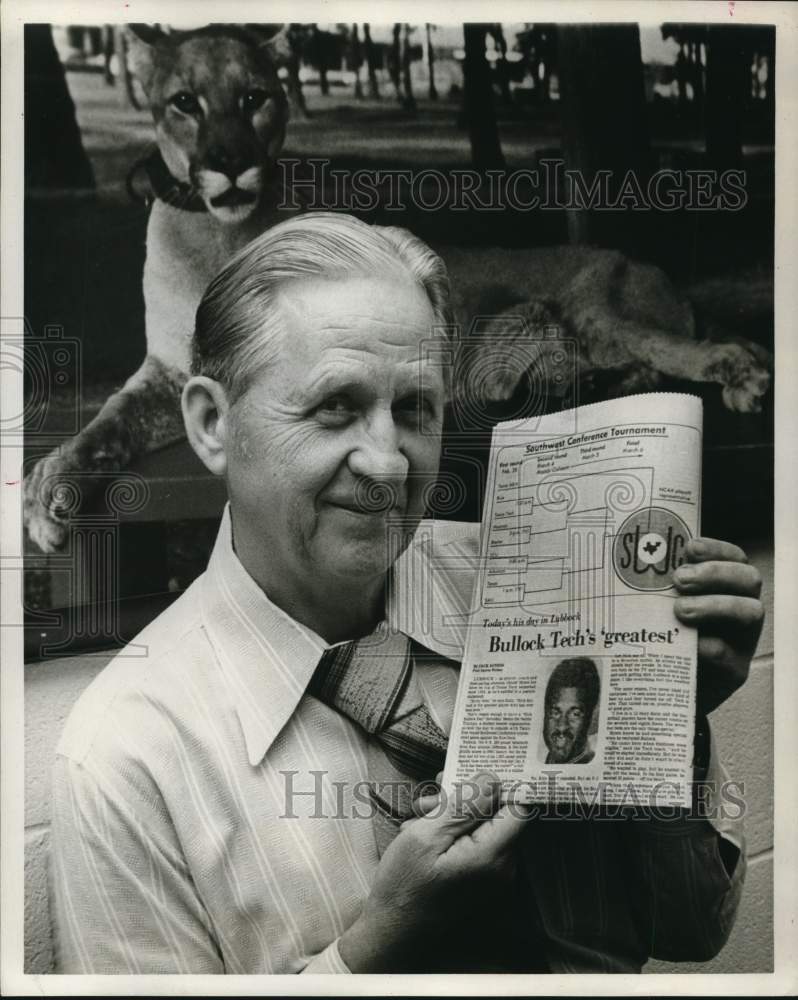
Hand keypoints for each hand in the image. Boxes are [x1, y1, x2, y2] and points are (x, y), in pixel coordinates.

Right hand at [338, 772, 528, 971]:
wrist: (391, 934)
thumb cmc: (404, 886)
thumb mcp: (427, 836)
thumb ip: (465, 805)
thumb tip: (494, 778)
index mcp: (493, 856)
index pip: (518, 807)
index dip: (497, 784)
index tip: (469, 771)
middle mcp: (502, 868)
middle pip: (495, 815)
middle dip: (462, 798)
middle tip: (429, 797)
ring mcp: (491, 877)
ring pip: (480, 827)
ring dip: (450, 814)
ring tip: (418, 816)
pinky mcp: (479, 880)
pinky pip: (473, 844)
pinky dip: (450, 833)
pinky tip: (421, 833)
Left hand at [673, 537, 763, 714]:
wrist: (668, 687)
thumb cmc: (665, 635)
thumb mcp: (663, 607)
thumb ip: (658, 586)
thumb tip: (624, 562)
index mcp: (728, 587)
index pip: (735, 558)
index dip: (717, 549)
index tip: (689, 548)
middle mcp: (742, 608)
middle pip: (748, 579)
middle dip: (714, 573)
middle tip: (679, 579)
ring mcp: (743, 640)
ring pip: (750, 612)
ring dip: (714, 605)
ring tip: (680, 610)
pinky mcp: (735, 671)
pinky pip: (730, 655)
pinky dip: (708, 646)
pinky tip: (688, 644)